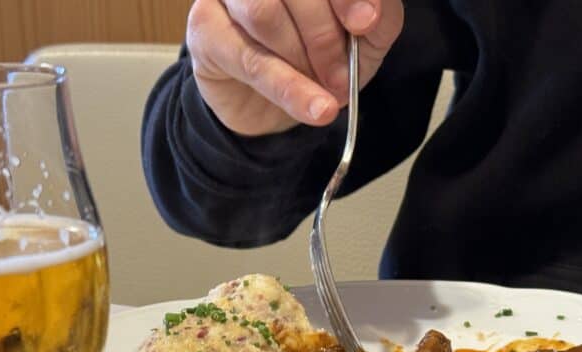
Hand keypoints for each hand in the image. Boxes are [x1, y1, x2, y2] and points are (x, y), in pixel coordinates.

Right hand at [186, 0, 403, 135]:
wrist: (272, 106)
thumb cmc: (319, 59)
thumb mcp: (362, 40)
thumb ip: (377, 18)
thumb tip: (370, 13)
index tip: (365, 23)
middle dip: (325, 36)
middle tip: (342, 77)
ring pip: (263, 12)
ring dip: (302, 59)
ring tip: (325, 91)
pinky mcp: (204, 27)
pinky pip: (248, 57)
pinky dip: (288, 87)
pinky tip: (313, 108)